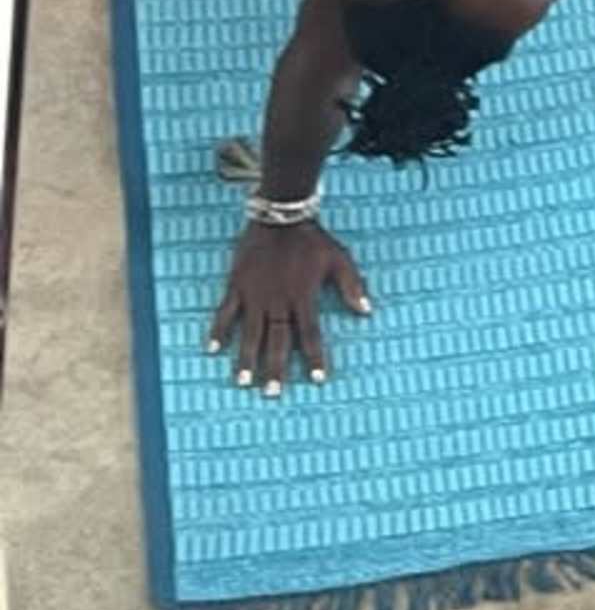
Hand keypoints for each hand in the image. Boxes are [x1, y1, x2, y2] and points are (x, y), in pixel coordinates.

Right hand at [210, 215, 370, 391]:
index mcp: (303, 297)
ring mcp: (255, 295)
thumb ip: (352, 285)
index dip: (315, 357)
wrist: (280, 216)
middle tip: (272, 393)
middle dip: (275, 367)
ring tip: (243, 382)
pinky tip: (212, 350)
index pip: (310, 334)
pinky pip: (225, 313)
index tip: (317, 379)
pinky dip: (218, 331)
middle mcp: (278, 301)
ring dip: (246, 358)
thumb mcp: (340, 259)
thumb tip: (367, 311)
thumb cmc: (312, 239)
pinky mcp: (237, 286)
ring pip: (250, 333)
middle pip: (277, 340)